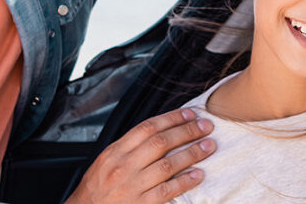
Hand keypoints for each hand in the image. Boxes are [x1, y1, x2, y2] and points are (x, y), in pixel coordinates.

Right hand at [65, 109, 215, 203]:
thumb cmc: (96, 190)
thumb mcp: (106, 161)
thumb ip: (129, 147)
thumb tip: (158, 132)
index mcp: (115, 152)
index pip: (147, 127)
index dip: (171, 118)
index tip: (189, 114)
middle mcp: (124, 166)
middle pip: (161, 142)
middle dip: (187, 132)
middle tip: (205, 126)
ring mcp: (133, 186)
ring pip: (167, 165)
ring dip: (192, 153)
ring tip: (208, 146)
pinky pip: (167, 191)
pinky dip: (184, 182)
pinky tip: (198, 175)